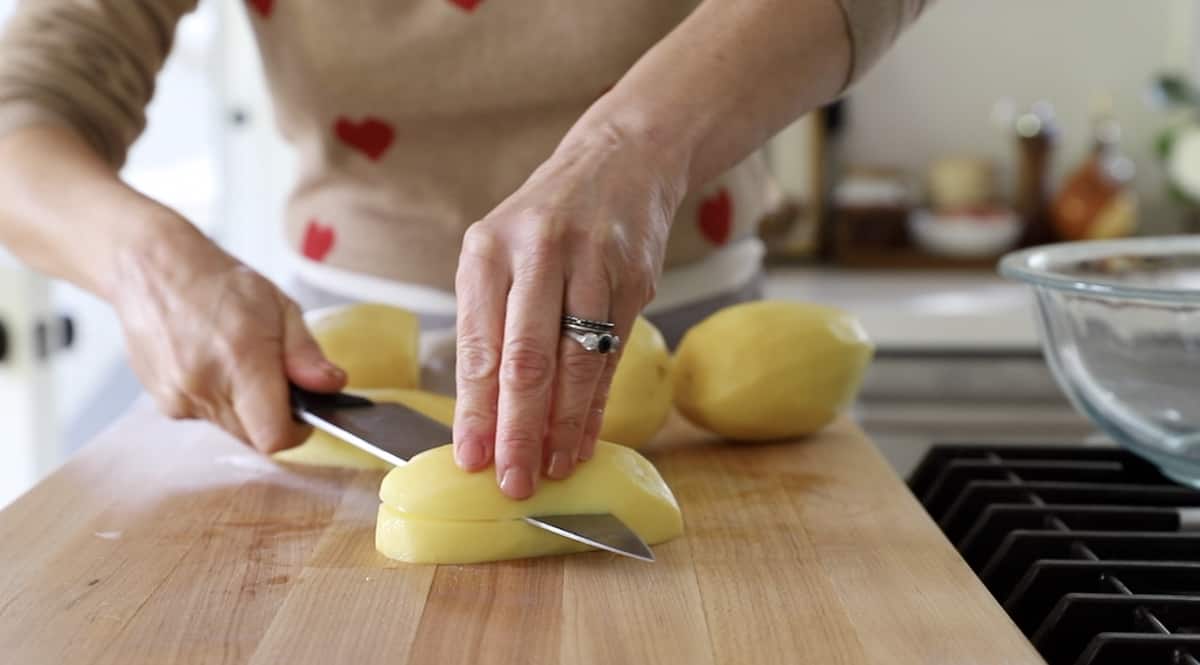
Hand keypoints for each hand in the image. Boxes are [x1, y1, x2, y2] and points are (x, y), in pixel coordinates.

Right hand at [112, 219, 345, 451]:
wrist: (152, 271)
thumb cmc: (220, 283)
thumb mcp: (280, 307)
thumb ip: (306, 353)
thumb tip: (331, 385)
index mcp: (242, 363)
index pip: (274, 436)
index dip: (296, 431)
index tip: (304, 413)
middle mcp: (206, 388)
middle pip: (255, 436)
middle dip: (272, 416)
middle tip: (272, 377)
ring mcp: (179, 399)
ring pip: (231, 428)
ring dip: (244, 408)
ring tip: (237, 363)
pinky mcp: (164, 403)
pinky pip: (205, 416)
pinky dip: (218, 400)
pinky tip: (212, 364)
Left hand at [452, 123, 683, 498]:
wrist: (620, 163)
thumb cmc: (544, 224)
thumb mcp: (499, 255)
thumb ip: (488, 325)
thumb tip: (483, 417)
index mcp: (489, 249)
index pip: (479, 344)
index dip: (475, 408)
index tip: (469, 459)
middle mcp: (539, 252)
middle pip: (526, 357)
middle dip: (518, 429)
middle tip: (511, 481)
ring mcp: (593, 264)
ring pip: (577, 362)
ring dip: (564, 426)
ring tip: (551, 470)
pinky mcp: (635, 280)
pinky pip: (612, 357)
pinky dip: (597, 405)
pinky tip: (585, 440)